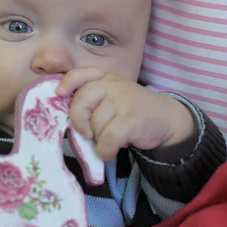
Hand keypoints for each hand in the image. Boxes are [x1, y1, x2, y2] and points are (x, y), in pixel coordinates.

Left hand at [56, 68, 194, 161]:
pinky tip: (111, 152)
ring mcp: (122, 100)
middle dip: (79, 123)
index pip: (80, 74)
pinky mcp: (131, 119)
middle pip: (81, 103)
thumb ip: (91, 101)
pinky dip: (105, 151)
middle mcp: (111, 85)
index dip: (67, 83)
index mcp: (104, 79)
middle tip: (86, 133)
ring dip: (98, 140)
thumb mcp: (112, 98)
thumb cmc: (131, 111)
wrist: (167, 118)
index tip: (59, 93)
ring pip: (94, 125)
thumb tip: (65, 120)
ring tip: (109, 139)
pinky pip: (107, 140)